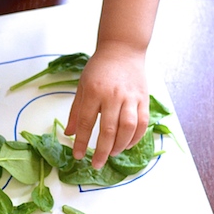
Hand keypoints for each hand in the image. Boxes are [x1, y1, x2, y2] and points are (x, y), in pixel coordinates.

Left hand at [64, 42, 149, 168]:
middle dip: (102, 151)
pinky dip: (136, 137)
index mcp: (94, 91)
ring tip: (112, 154)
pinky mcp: (144, 99)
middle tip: (96, 164)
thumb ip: (76, 111)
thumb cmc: (99, 69)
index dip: (82, 142)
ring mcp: (130, 97)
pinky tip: (127, 145)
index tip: (77, 156)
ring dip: (120, 146)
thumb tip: (69, 133)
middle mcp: (113, 95)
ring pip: (127, 128)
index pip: (86, 122)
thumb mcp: (82, 86)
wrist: (122, 49)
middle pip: (109, 129)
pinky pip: (142, 123)